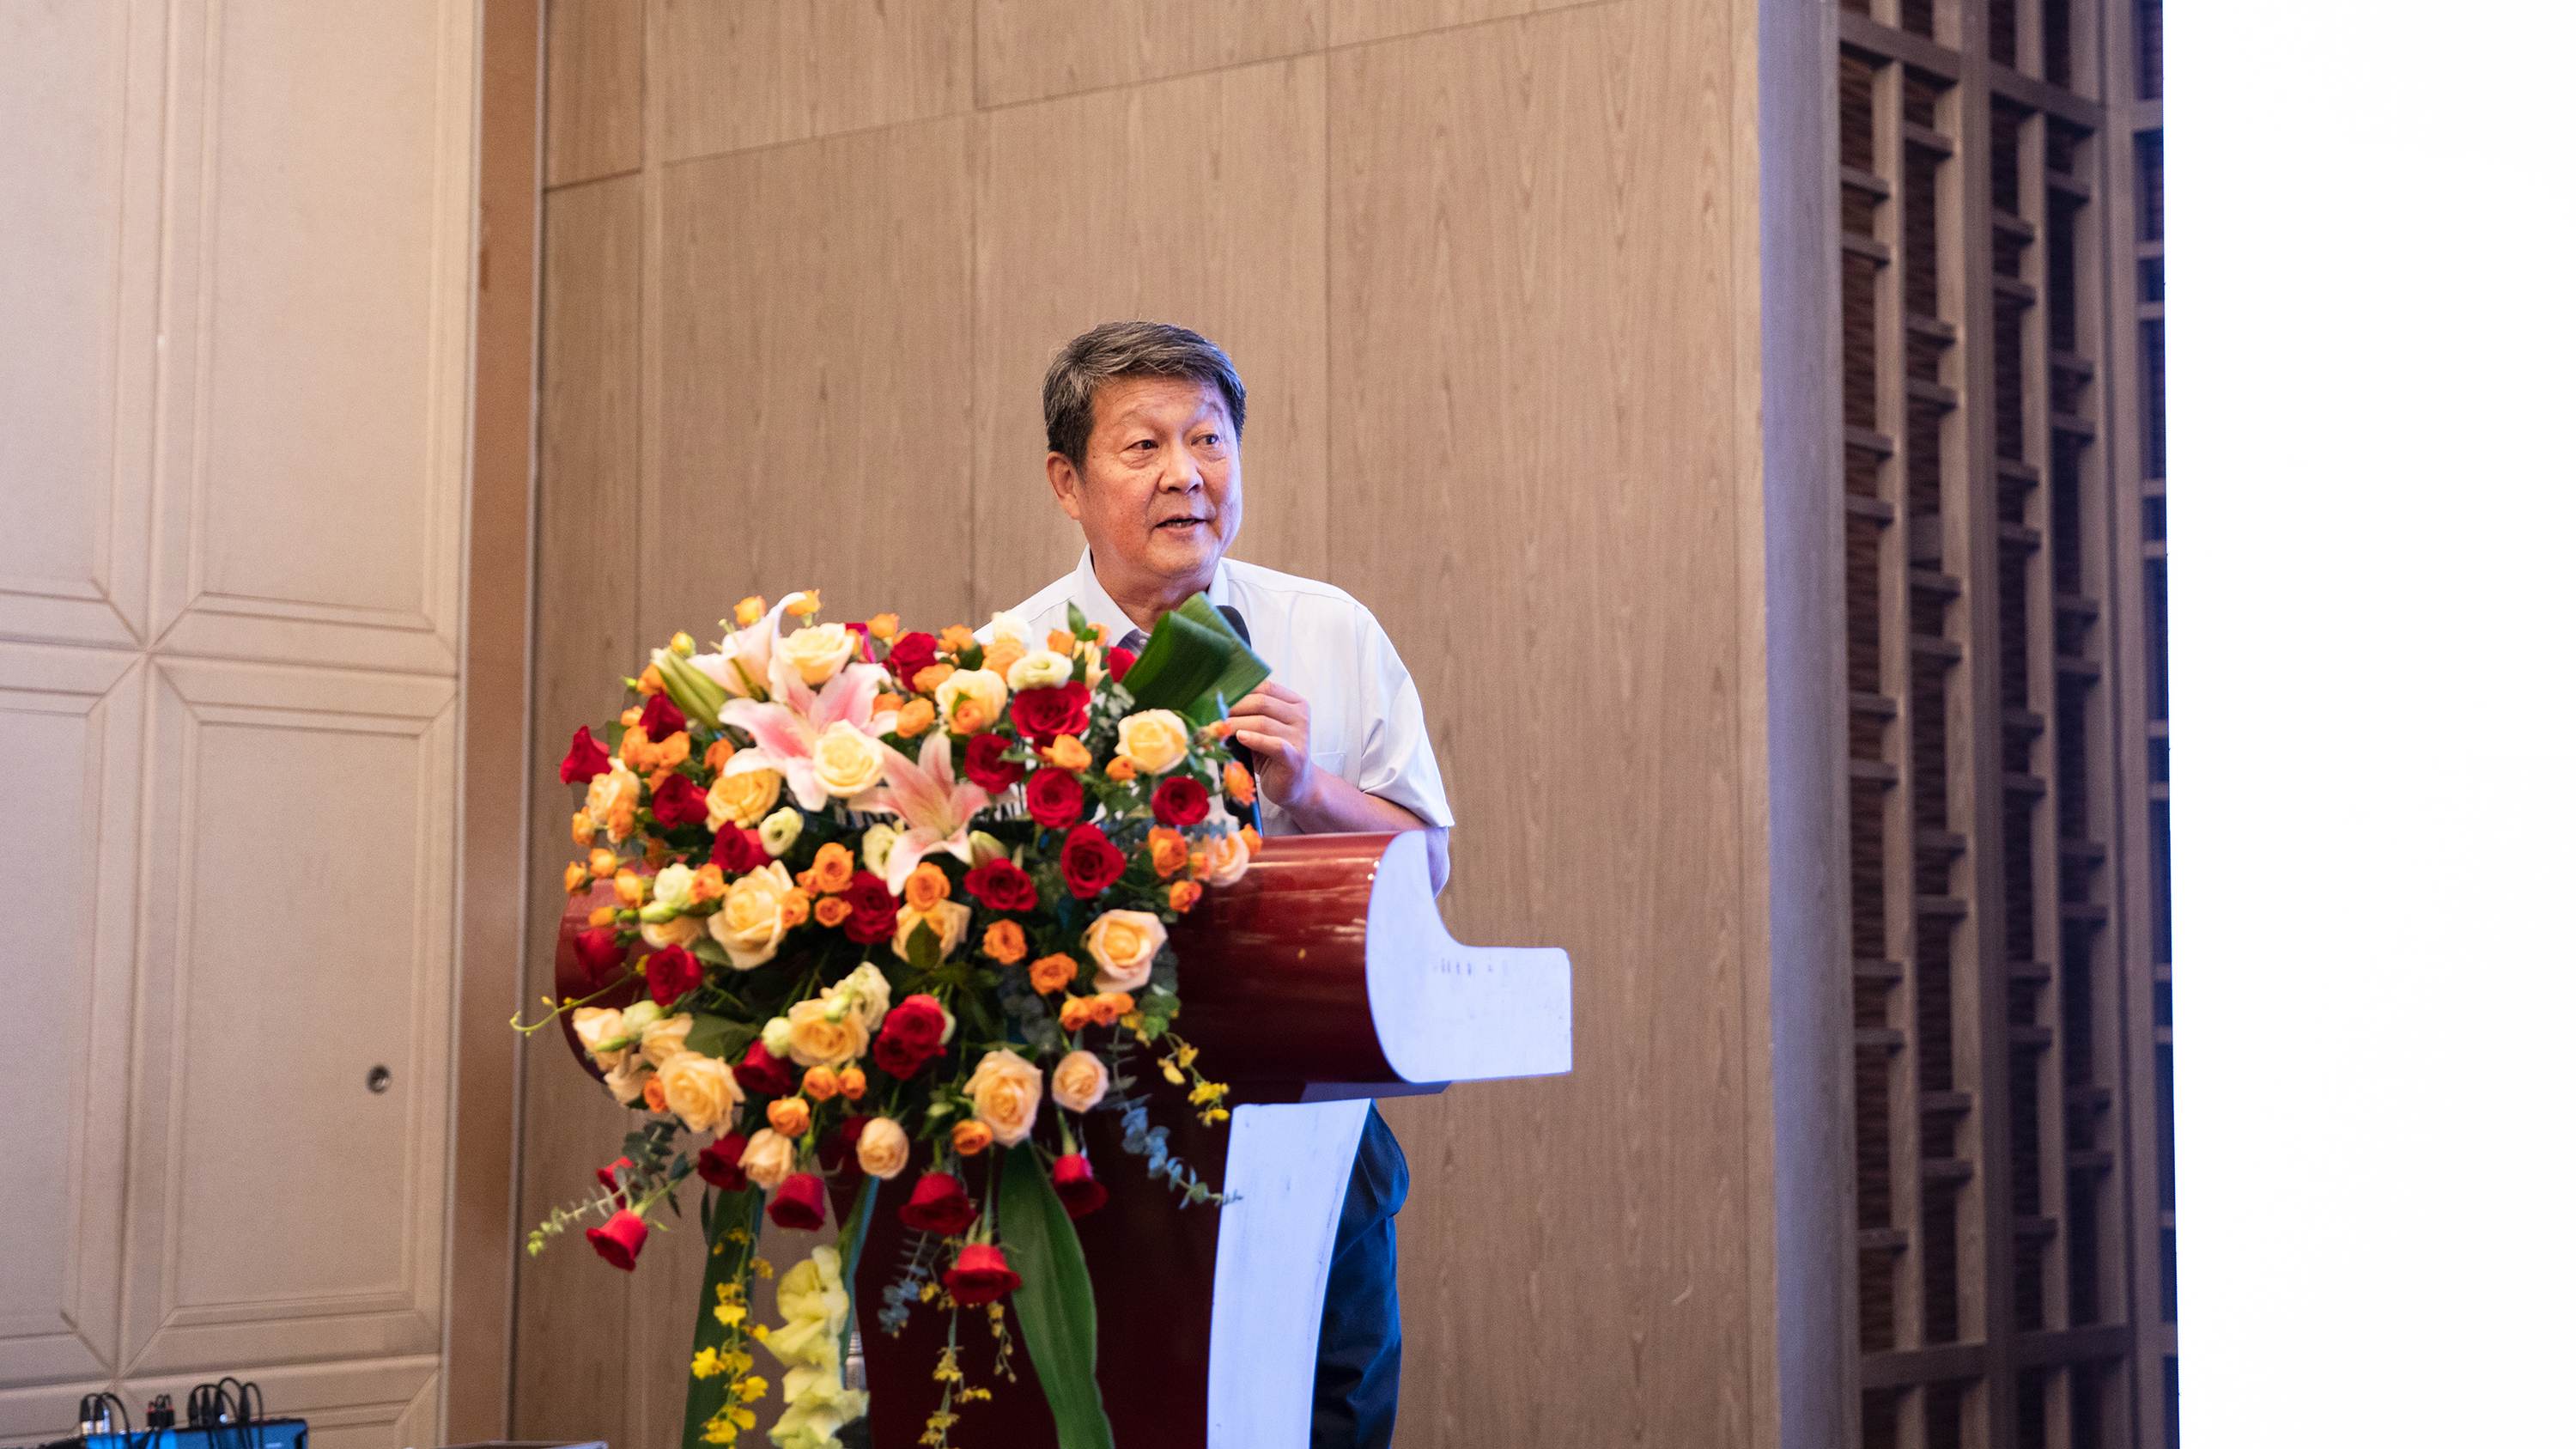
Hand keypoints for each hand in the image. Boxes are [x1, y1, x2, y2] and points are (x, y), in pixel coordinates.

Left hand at [1226, 681, 1312, 809]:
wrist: (1295, 784)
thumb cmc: (1273, 756)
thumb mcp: (1263, 730)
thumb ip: (1249, 715)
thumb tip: (1217, 706)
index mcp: (1294, 704)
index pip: (1264, 687)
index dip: (1239, 691)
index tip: (1217, 699)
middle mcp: (1300, 717)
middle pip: (1261, 702)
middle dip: (1233, 707)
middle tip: (1212, 714)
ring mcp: (1300, 737)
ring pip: (1262, 722)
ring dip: (1235, 724)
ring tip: (1217, 729)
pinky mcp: (1295, 757)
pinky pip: (1273, 744)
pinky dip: (1254, 739)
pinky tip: (1240, 737)